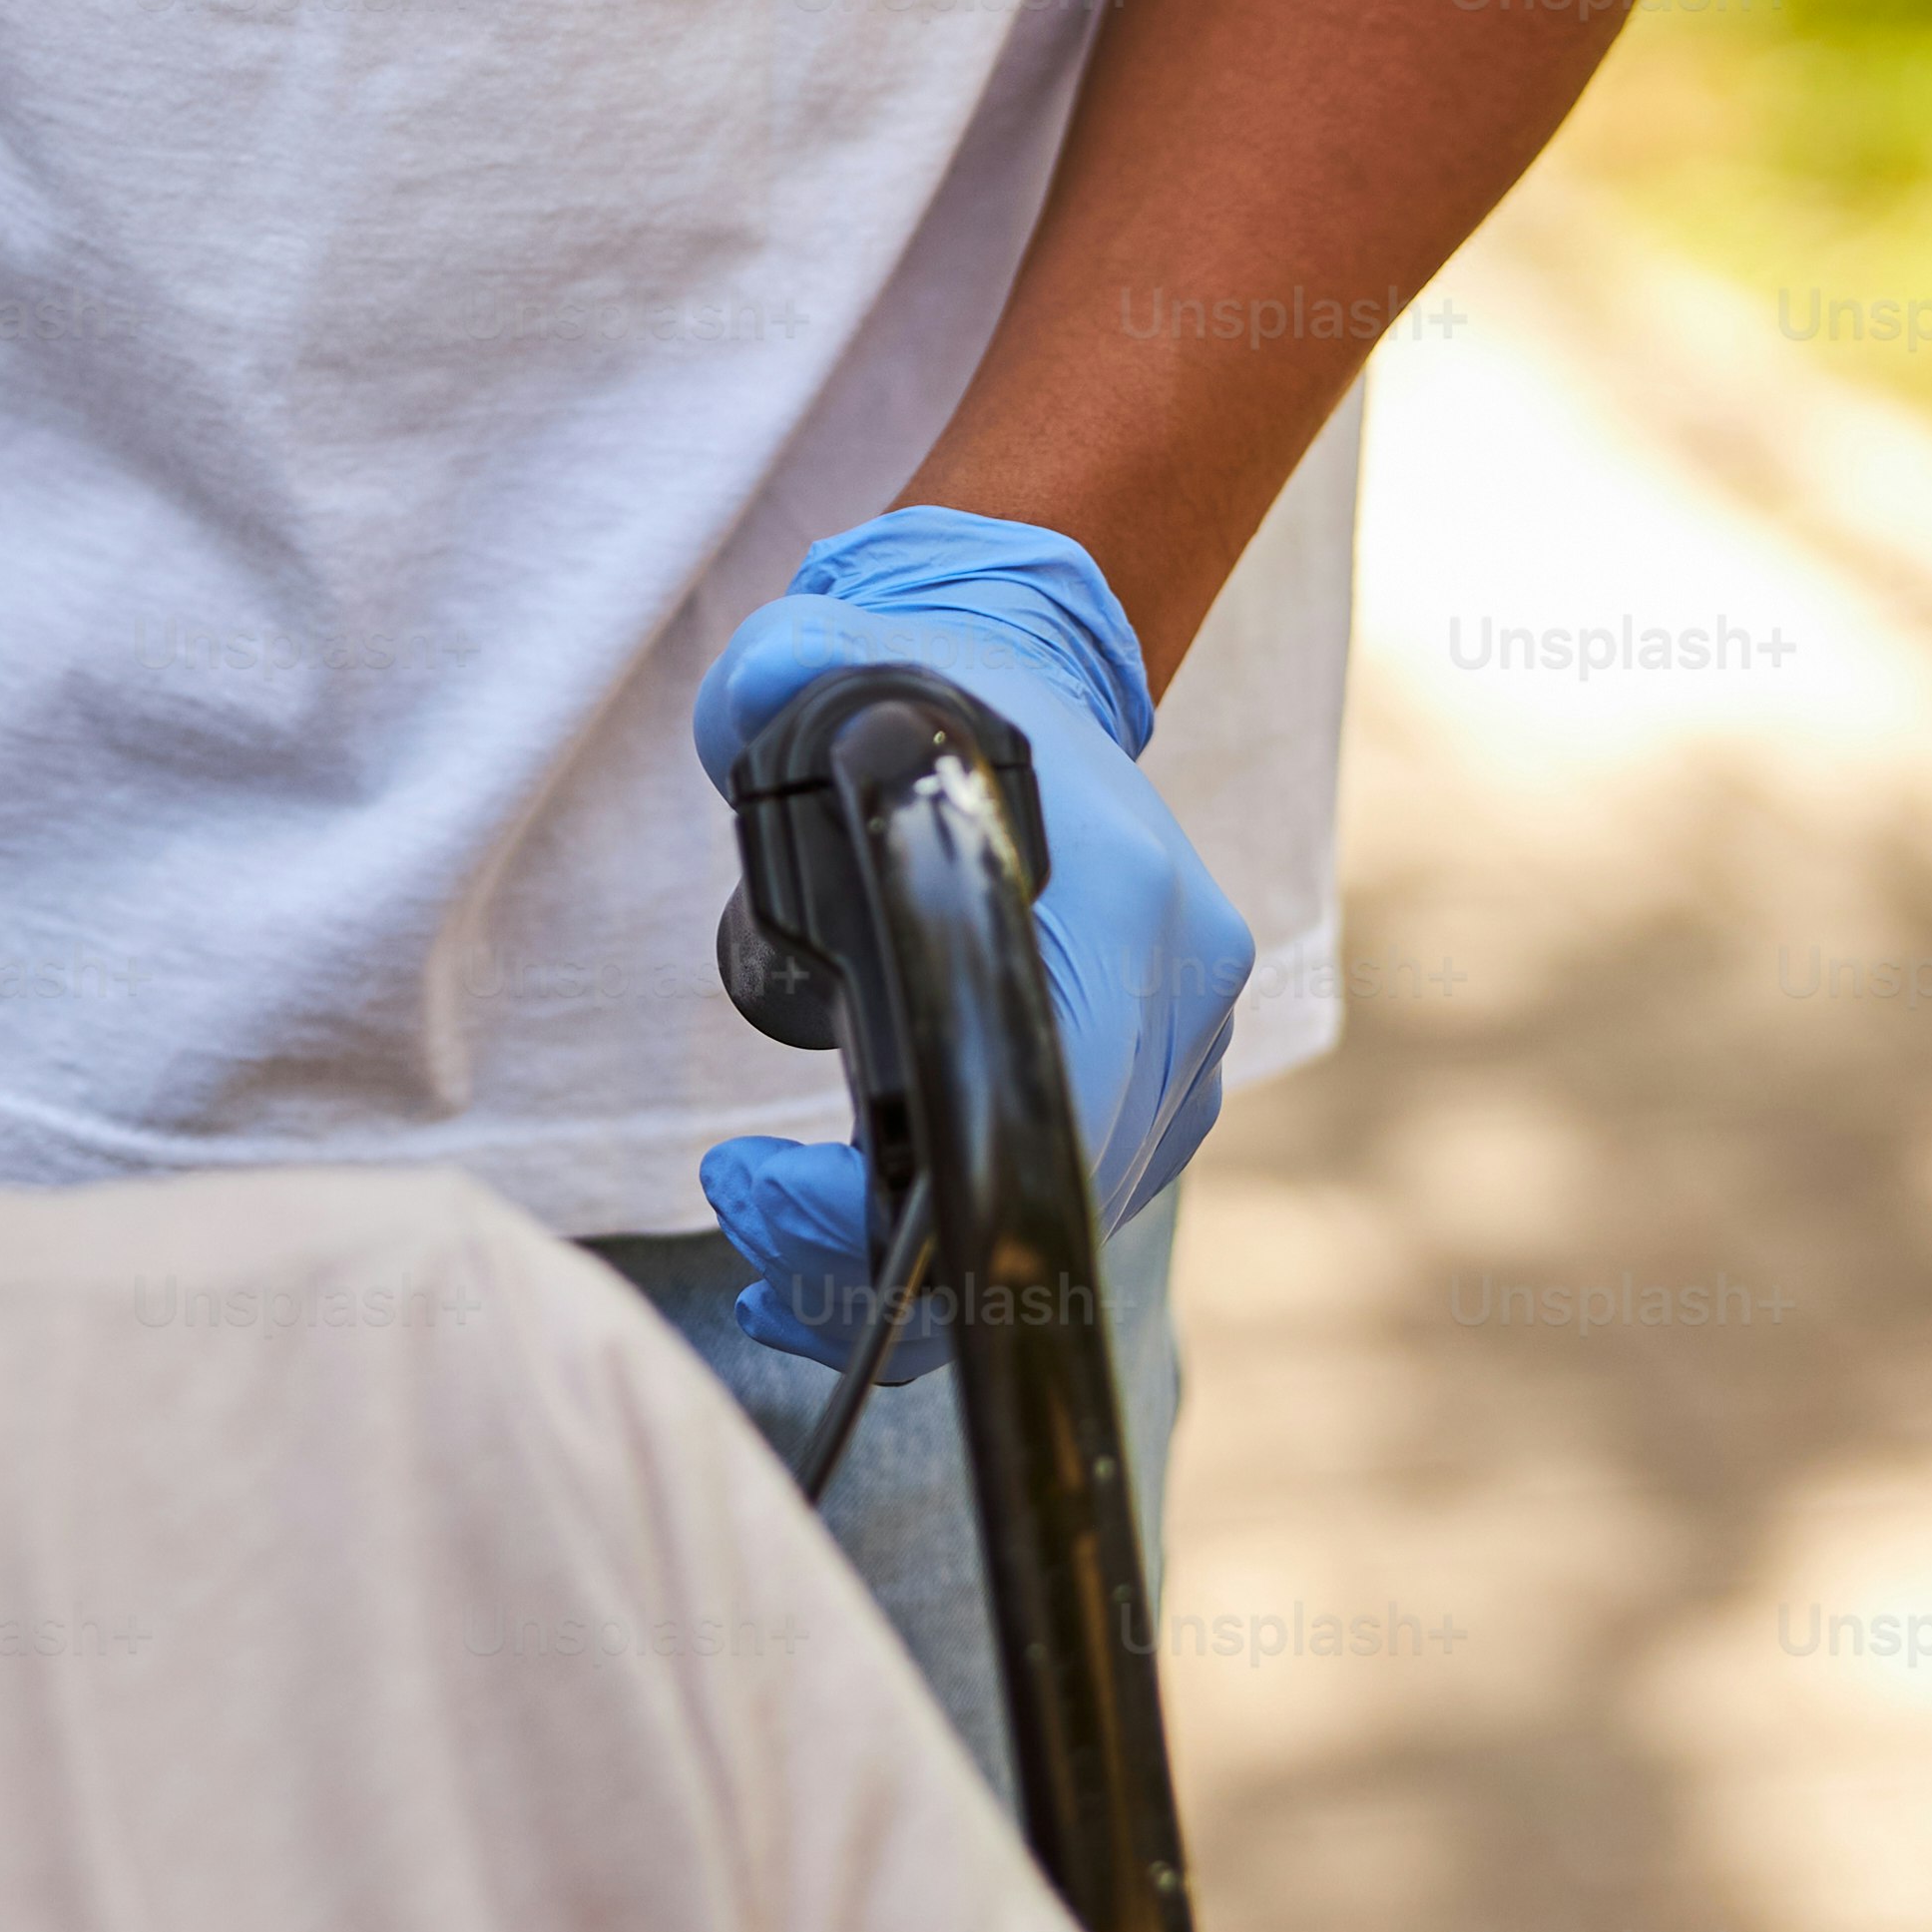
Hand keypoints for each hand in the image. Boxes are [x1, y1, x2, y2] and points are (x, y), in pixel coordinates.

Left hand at [690, 507, 1252, 1373]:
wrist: (1036, 690)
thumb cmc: (928, 690)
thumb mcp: (831, 661)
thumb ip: (783, 664)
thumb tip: (763, 680)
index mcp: (1121, 887)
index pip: (1031, 1095)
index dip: (897, 1196)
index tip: (751, 1181)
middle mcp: (1182, 972)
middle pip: (1046, 1189)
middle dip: (870, 1256)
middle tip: (740, 1219)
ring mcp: (1192, 1035)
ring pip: (1063, 1217)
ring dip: (911, 1270)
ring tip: (769, 1245)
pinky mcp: (1173, 1080)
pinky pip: (1079, 1196)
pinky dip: (972, 1241)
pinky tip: (844, 1248)